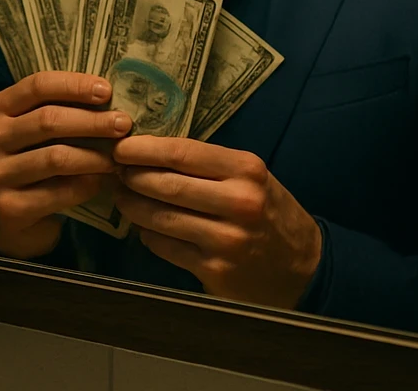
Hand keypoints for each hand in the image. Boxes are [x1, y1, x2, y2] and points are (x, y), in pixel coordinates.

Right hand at [0, 71, 133, 258]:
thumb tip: (110, 98)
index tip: (107, 91)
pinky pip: (58, 192)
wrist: (8, 220)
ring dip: (94, 156)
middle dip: (91, 121)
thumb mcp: (37, 133)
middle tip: (123, 124)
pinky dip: (86, 185)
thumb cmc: (32, 164)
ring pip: (55, 158)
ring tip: (118, 157)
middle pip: (47, 121)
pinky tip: (101, 182)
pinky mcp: (9, 207)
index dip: (74, 85)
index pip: (37, 86)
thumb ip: (61, 112)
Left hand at [112, 136, 321, 308]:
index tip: (120, 146)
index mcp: (246, 170)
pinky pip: (165, 247)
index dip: (143, 149)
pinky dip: (148, 235)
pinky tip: (144, 227)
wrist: (303, 266)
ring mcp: (226, 240)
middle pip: (166, 185)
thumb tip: (149, 152)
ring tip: (121, 197)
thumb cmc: (268, 211)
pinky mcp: (215, 270)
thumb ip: (207, 165)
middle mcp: (239, 202)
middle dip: (131, 177)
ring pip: (160, 217)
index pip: (182, 153)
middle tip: (114, 172)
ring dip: (132, 206)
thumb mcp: (249, 177)